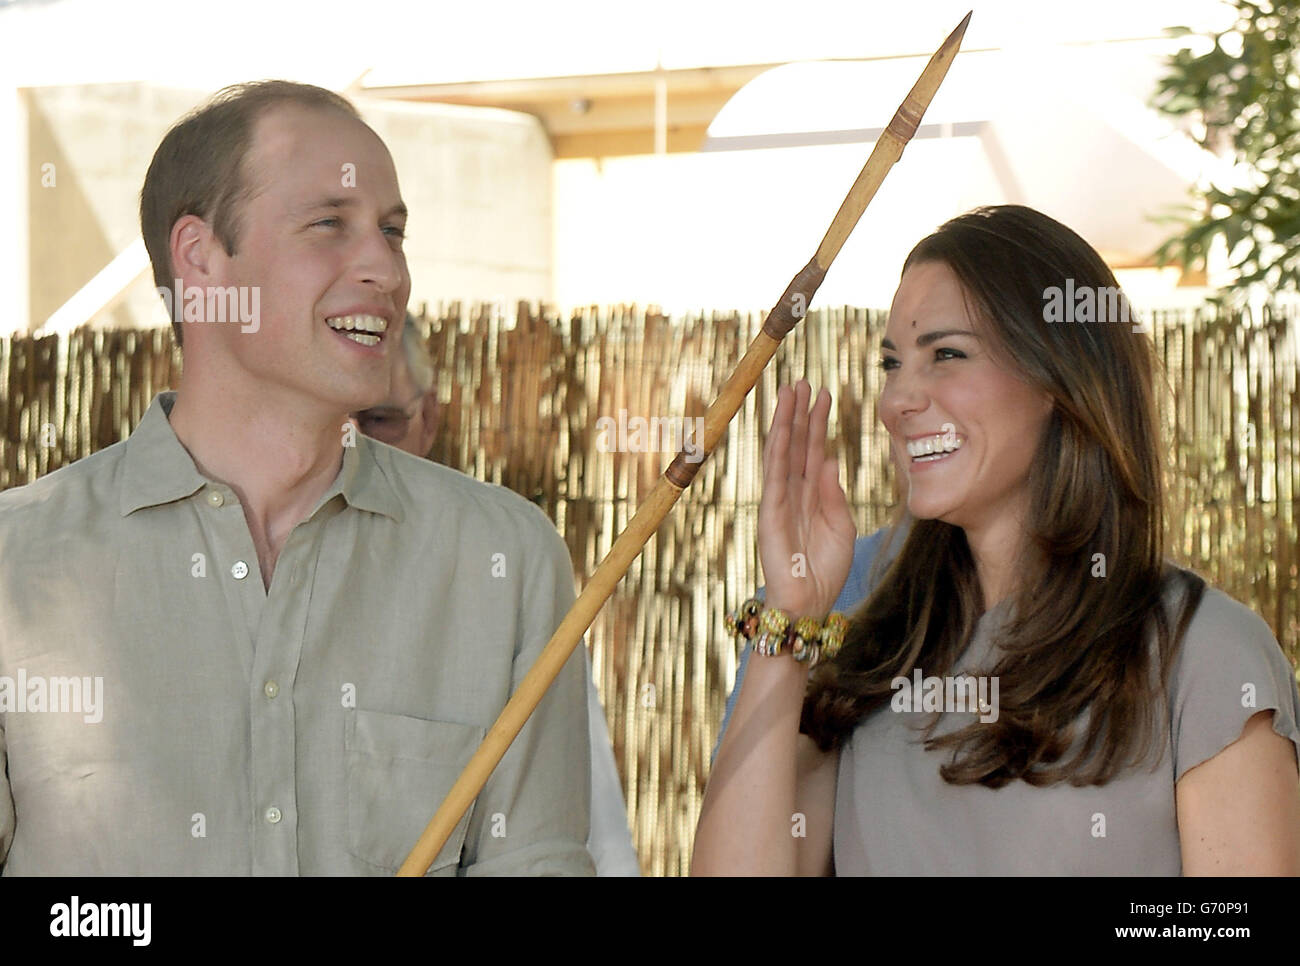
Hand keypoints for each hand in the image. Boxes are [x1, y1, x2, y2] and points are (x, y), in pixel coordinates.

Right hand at [758, 380, 855, 616]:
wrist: (810, 603)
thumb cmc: (826, 569)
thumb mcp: (842, 526)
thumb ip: (835, 494)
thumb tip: (830, 460)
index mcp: (811, 495)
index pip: (813, 450)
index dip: (817, 422)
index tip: (823, 394)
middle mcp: (793, 493)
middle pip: (795, 444)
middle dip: (799, 413)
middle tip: (803, 380)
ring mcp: (779, 501)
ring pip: (782, 453)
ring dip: (785, 422)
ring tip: (790, 392)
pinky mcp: (770, 513)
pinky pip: (773, 476)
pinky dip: (776, 451)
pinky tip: (781, 428)